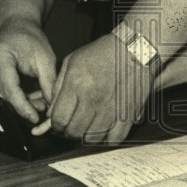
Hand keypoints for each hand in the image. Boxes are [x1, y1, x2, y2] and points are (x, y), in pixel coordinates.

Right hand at [0, 21, 56, 123]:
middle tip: (39, 111)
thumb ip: (48, 83)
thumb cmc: (31, 40)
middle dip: (20, 109)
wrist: (16, 27)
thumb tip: (50, 109)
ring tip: (36, 101)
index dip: (22, 107)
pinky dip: (10, 100)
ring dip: (15, 105)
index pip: (9, 90)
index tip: (35, 118)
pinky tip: (26, 97)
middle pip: (0, 98)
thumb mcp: (45, 59)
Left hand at [33, 34, 155, 144]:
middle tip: (72, 125)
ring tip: (87, 127)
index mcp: (77, 84)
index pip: (59, 118)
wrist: (134, 48)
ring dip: (87, 136)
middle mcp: (93, 98)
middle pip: (74, 131)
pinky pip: (115, 138)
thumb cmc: (102, 52)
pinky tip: (105, 132)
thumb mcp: (73, 61)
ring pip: (93, 138)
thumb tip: (51, 111)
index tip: (59, 123)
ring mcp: (111, 108)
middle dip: (69, 131)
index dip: (55, 125)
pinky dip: (107, 139)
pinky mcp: (128, 112)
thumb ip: (58, 86)